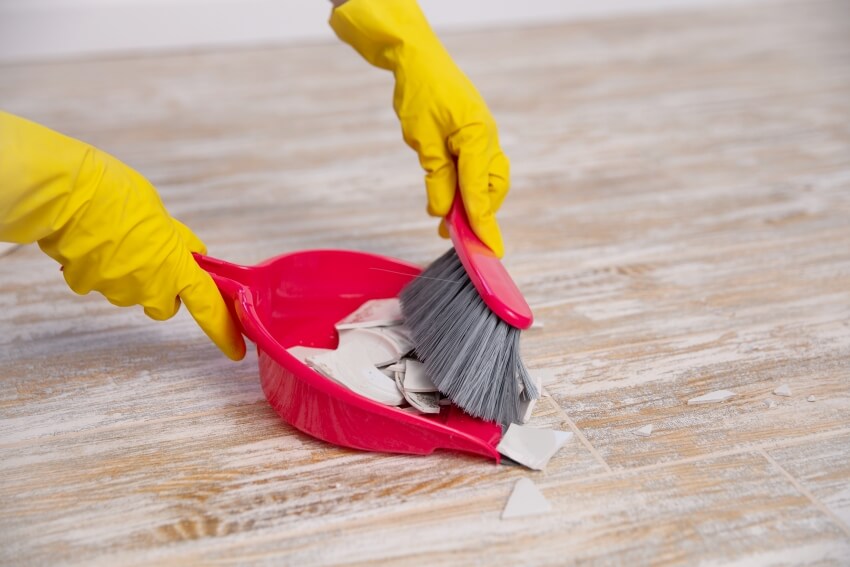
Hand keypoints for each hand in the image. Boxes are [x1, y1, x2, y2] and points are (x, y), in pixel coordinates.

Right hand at [0, 112, 245, 359]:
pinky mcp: (85, 287)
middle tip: (149, 254)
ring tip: (111, 235)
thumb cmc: (116, 195)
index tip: (236, 350)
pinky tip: (87, 241)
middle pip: (163, 304)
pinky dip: (93, 265)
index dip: (223, 330)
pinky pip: (95, 280)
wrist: (64, 194)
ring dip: (124, 270)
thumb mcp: (160, 214)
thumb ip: (176, 242)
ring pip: (127, 290)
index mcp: (177, 267)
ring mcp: (116, 290)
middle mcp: (150, 287)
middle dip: (160, 287)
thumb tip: (186, 252)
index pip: (209, 307)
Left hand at [330, 0, 509, 256]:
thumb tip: (443, 211)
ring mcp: (483, 137)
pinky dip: (465, 187)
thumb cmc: (420, 93)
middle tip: (456, 237)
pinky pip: (476, 170)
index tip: (487, 250)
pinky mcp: (474, 137)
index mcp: (478, 137)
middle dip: (478, 214)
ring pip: (486, 181)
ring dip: (470, 203)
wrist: (418, 59)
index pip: (480, 190)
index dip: (482, 223)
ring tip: (447, 222)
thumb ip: (437, 177)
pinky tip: (447, 197)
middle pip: (491, 189)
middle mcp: (487, 138)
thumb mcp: (423, 140)